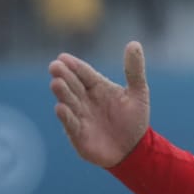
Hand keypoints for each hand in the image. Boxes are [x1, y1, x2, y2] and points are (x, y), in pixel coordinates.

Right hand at [49, 42, 150, 168]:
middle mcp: (85, 100)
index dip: (74, 66)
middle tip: (55, 66)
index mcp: (97, 87)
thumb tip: (134, 43)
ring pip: (69, 102)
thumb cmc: (134, 120)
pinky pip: (71, 124)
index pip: (84, 73)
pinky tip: (60, 108)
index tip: (63, 57)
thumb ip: (134, 70)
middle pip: (73, 85)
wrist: (135, 150)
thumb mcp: (138, 93)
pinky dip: (66, 116)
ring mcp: (80, 116)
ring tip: (56, 83)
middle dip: (64, 76)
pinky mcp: (78, 135)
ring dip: (62, 93)